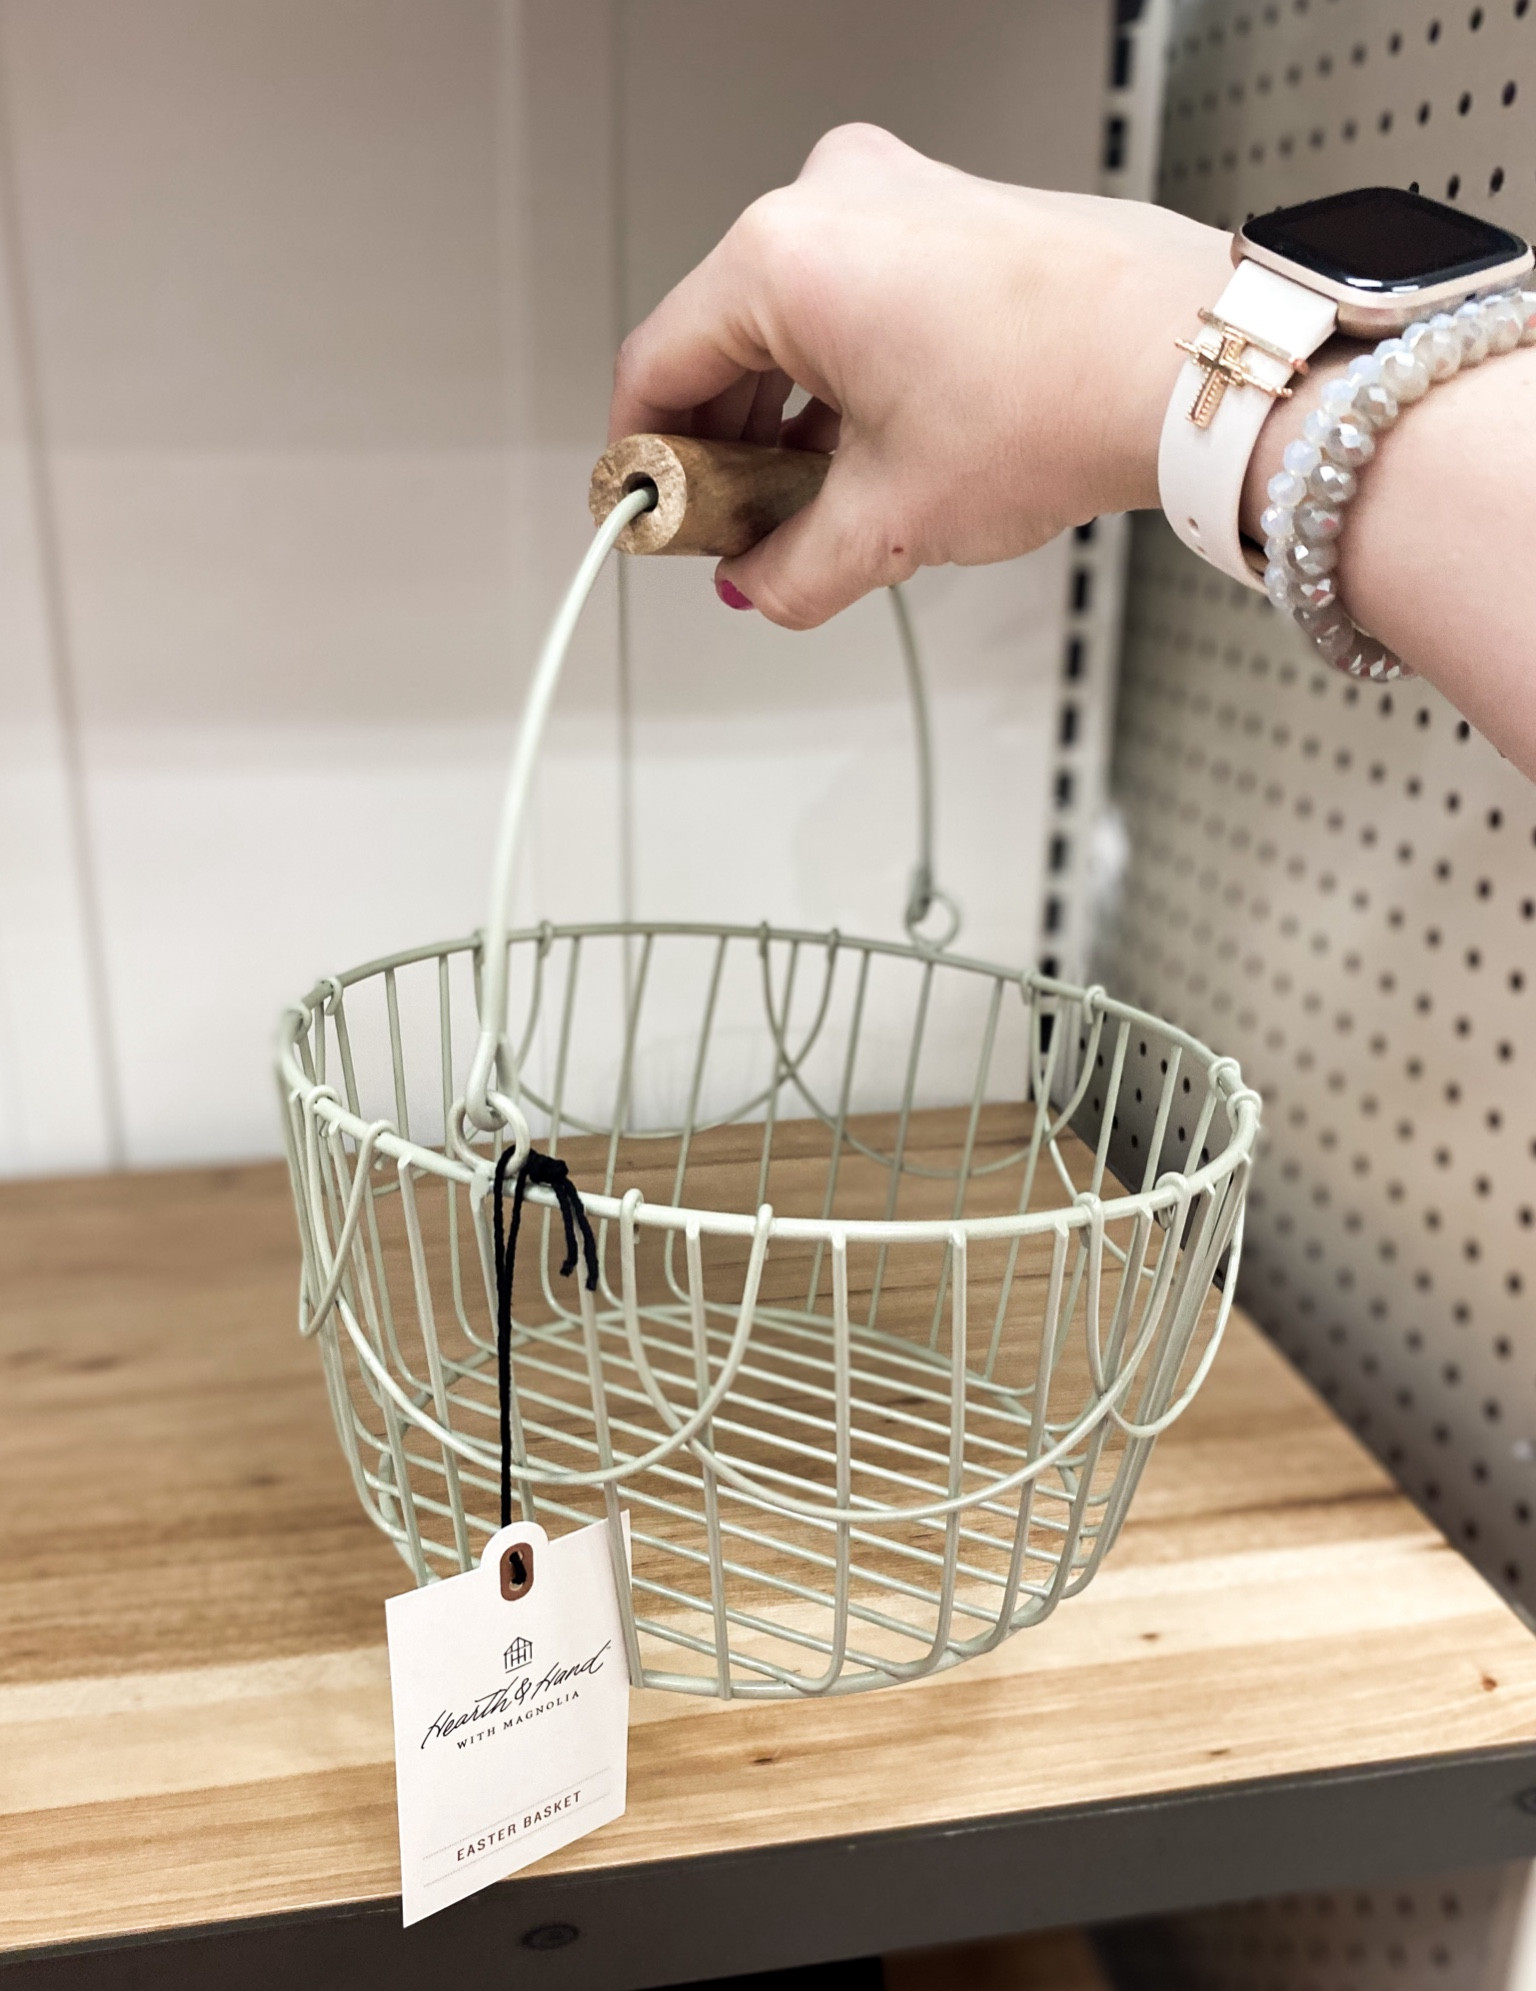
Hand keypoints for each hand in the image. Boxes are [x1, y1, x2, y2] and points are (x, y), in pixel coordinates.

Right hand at [609, 123, 1231, 628]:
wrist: (1190, 361)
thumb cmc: (1060, 396)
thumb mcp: (893, 517)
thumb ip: (793, 569)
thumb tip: (759, 587)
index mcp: (784, 256)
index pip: (659, 363)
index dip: (645, 457)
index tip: (653, 510)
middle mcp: (830, 199)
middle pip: (721, 338)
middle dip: (725, 446)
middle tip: (741, 529)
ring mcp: (896, 193)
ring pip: (790, 319)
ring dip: (785, 418)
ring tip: (816, 504)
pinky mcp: (946, 211)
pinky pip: (853, 296)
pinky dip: (842, 374)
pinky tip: (867, 449)